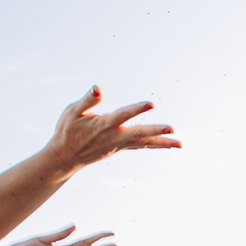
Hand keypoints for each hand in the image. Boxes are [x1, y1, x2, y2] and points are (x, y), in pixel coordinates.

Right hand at [43, 86, 178, 170]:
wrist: (65, 156)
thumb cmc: (67, 130)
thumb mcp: (72, 112)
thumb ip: (87, 100)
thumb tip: (97, 88)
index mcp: (104, 125)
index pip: (123, 115)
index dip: (137, 109)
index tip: (151, 104)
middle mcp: (115, 136)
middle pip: (139, 133)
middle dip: (156, 131)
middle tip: (173, 129)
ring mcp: (119, 144)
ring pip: (144, 143)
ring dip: (162, 143)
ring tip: (180, 144)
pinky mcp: (121, 148)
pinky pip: (141, 146)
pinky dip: (155, 145)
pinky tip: (168, 145)